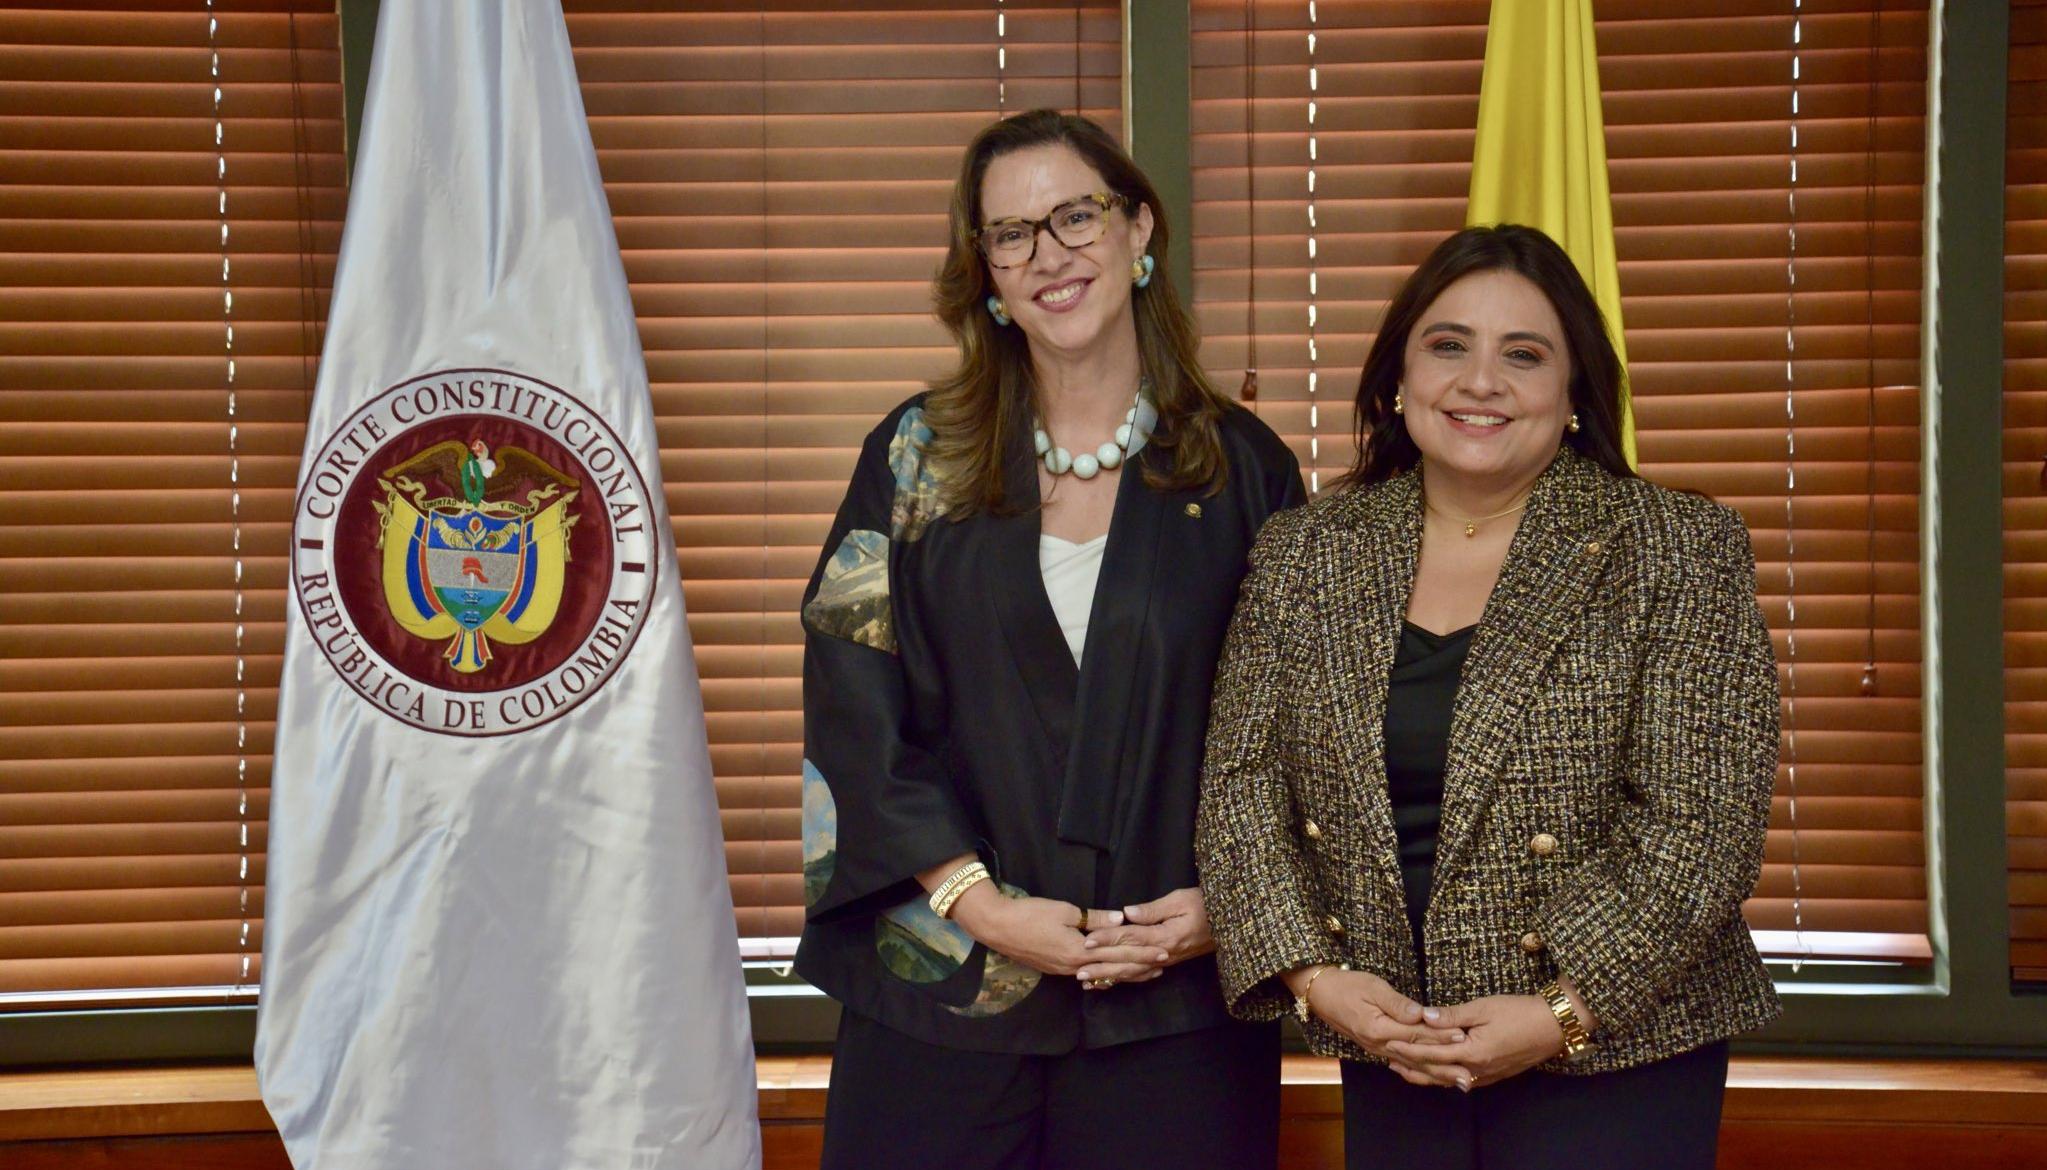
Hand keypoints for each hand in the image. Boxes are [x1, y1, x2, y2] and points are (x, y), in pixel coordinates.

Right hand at [948, 884, 1150, 978]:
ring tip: (1144, 974)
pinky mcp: (1055, 969)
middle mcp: (1075, 966)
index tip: (1163, 952)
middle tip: (1163, 966)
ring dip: (1124, 973)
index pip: (1118, 953)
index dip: (1142, 953)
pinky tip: (1111, 977)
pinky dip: (1104, 975)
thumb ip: (1096, 918)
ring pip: (1102, 974)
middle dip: (1139, 966)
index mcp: (1080, 951)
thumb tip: (1122, 920)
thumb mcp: (1065, 911)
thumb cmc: (1030, 915)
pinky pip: (1087, 975)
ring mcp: (1064, 970)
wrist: (998, 928)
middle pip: (1113, 968)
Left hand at [1076, 886, 1212, 988]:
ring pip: (1133, 971)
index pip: (1131, 937)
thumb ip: (1153, 909)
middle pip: (1128, 960)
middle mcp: (1164, 954)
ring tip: (1086, 981)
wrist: (1231, 922)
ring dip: (1109, 976)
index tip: (1087, 940)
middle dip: (1102, 965)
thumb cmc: (1207, 905)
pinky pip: (1142, 973)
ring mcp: (1166, 961)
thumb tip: (1126, 913)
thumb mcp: (1180, 900)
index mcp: (1166, 937)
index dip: (1107, 938)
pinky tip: (1109, 981)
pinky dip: (1124, 978)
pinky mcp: (1167, 962)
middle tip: (1077, 970)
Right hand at [1297, 967, 1466, 1082]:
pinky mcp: (1377, 1048)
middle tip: (1468, 1073)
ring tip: (1458, 1081)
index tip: (1464, 1036)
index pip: (1417, 1034)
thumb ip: (1397, 1004)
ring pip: (1412, 1064)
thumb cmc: (1348, 986)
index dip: (1441, 1035)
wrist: (1322, 994)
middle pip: (1418, 1055)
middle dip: (1445, 1064)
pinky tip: (1432, 1077)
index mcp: (1379, 1028)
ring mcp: (1378, 1049)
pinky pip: (1403, 1063)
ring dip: (1436, 1073)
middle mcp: (1379, 1044)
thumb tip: (1420, 1014)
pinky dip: (1420, 1071)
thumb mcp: (1373, 987)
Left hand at [1382, 994, 1564, 1090]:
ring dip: (1426, 1074)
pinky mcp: (1495, 1074)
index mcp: (1473, 1053)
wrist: (1554, 1026)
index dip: (1409, 1049)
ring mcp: (1487, 1075)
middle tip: (1388, 1060)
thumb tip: (1424, 1016)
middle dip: (1412, 1066)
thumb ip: (1452, 1015)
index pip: (1432, 1053)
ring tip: (1405, 1068)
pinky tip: (1437, 1073)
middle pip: (1437, 1072)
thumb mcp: (1483, 1008)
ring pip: (1449, 1079)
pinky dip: (1445, 1077)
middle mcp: (1478, 1070)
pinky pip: (1463, 1080)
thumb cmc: (1519, 1012)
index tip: (1388, 1043)